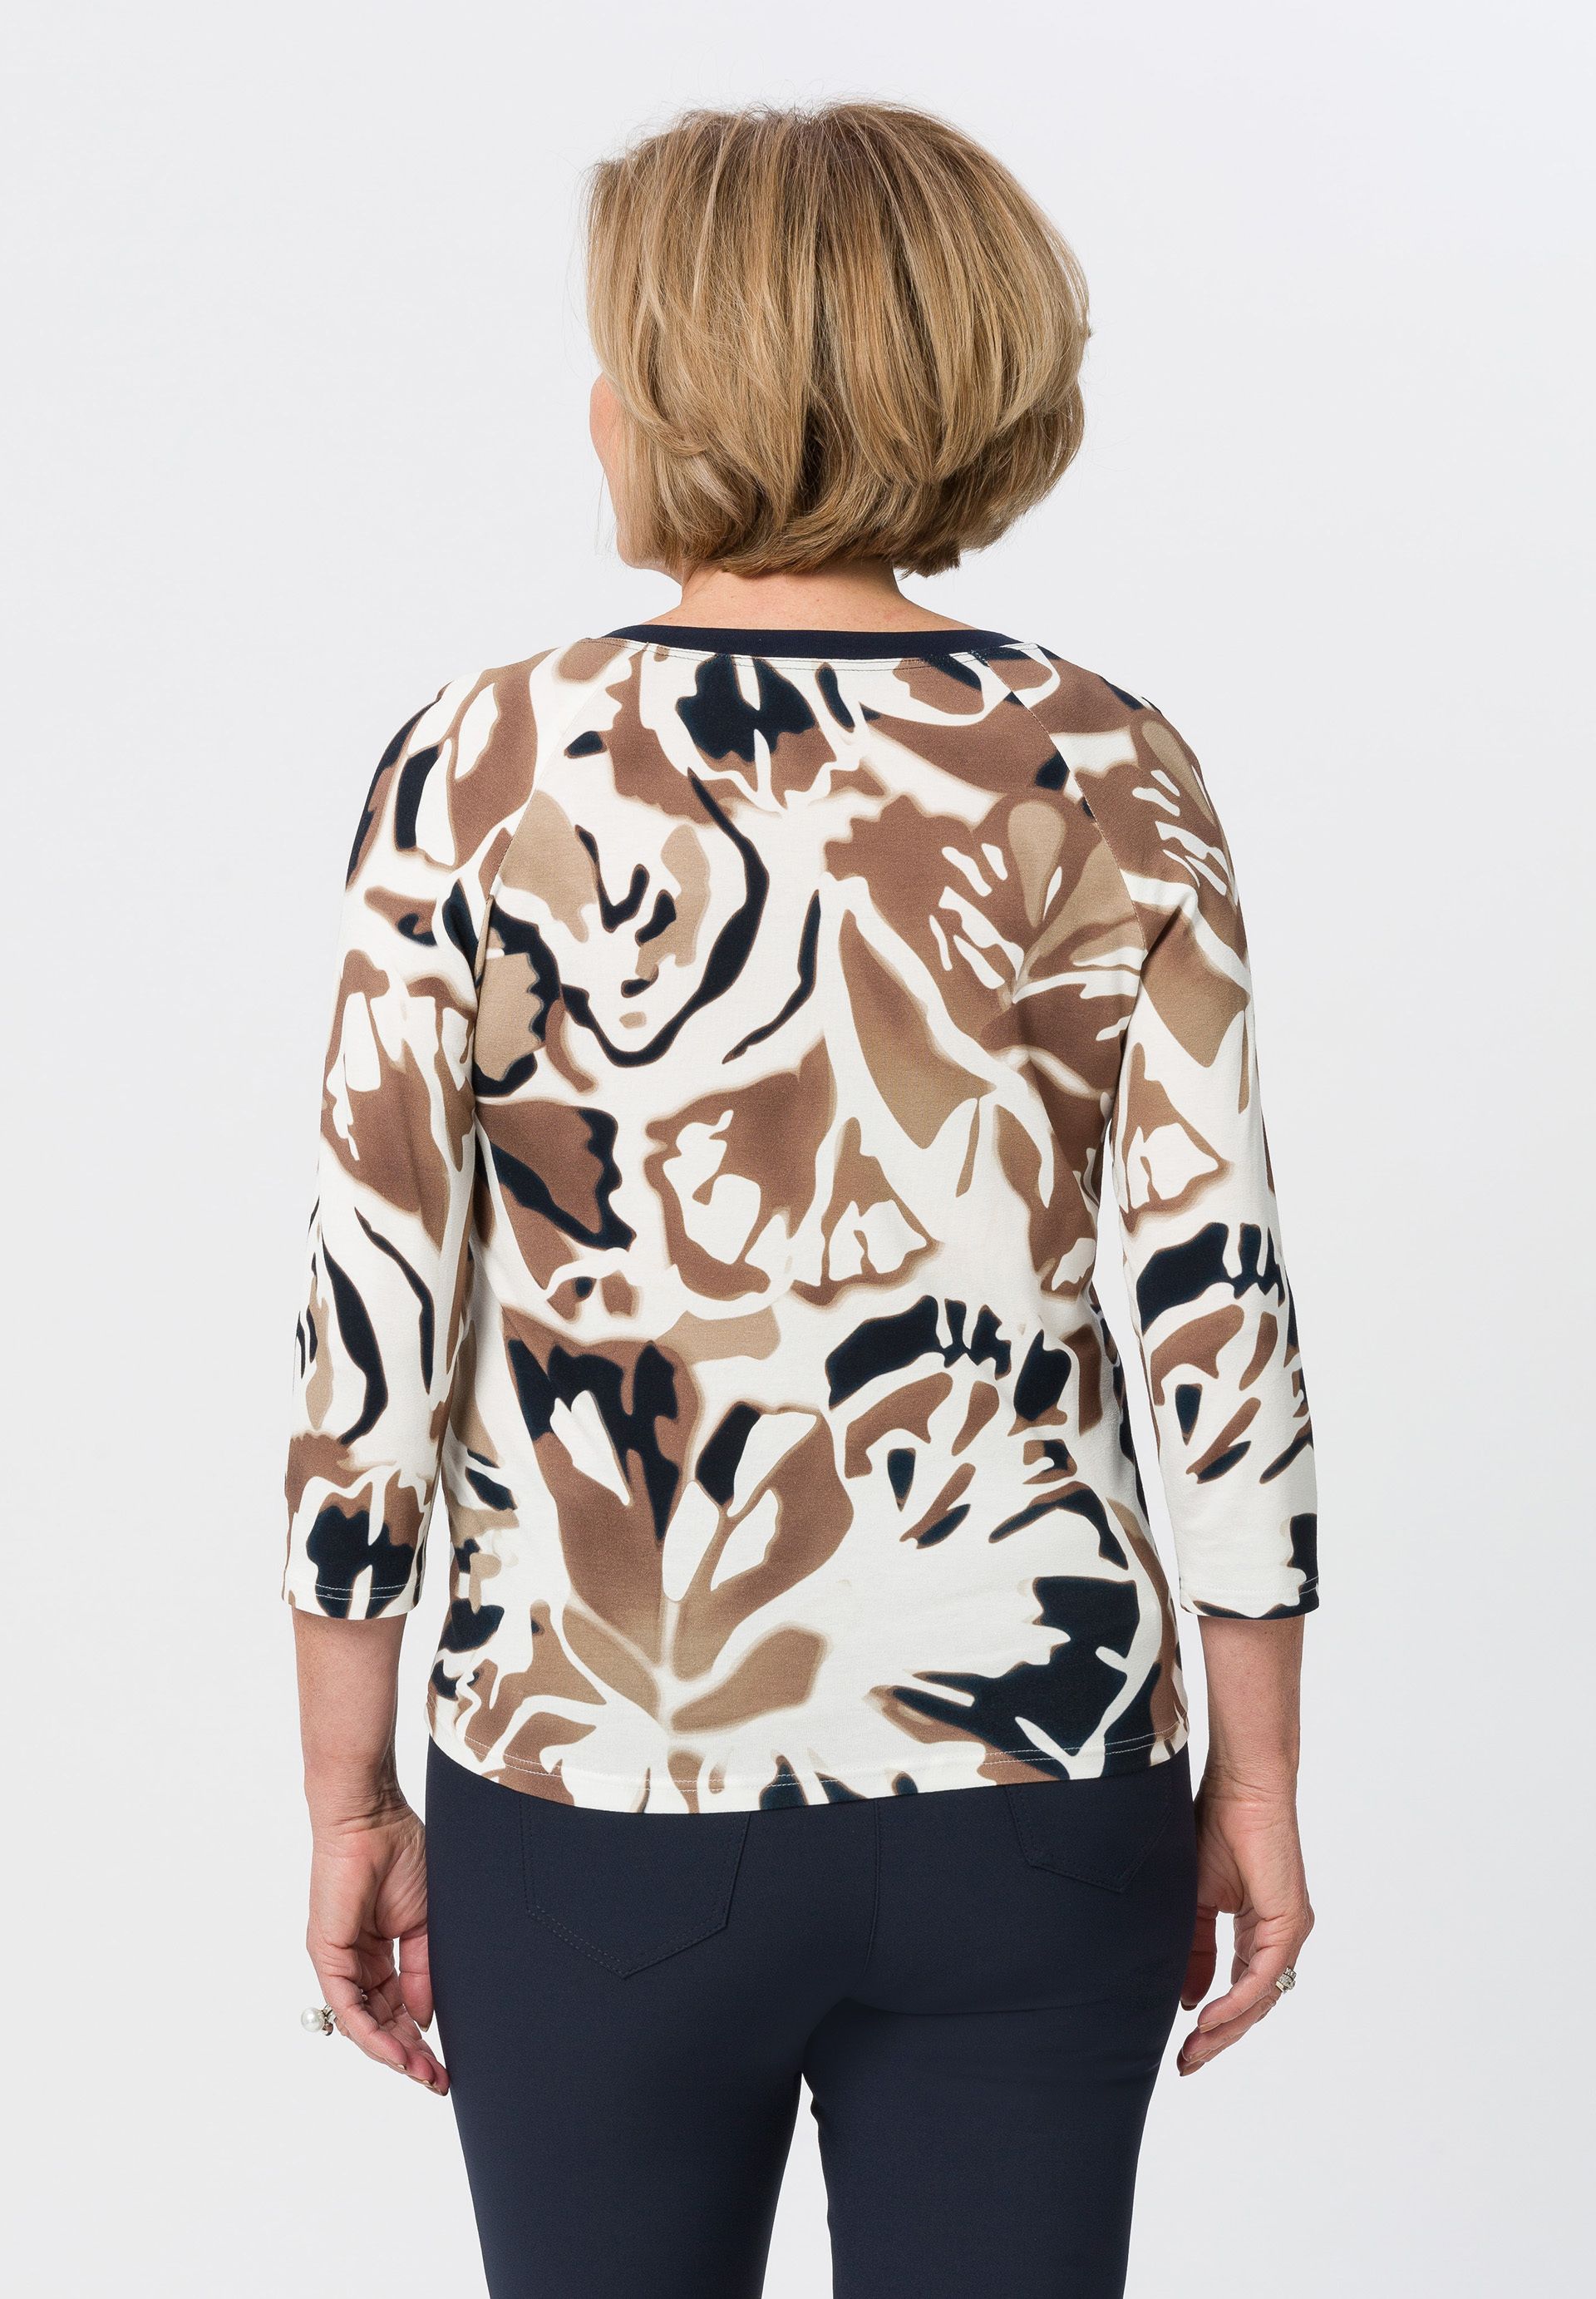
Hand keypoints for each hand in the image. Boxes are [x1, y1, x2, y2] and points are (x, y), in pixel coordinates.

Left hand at [306, 1797, 448, 2094]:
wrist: (372, 1818)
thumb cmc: (401, 1853)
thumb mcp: (425, 1923)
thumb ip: (423, 1971)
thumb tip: (425, 2017)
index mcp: (379, 1953)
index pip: (399, 2008)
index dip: (421, 2038)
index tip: (446, 2065)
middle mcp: (355, 1963)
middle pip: (381, 2023)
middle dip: (410, 2056)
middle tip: (437, 2081)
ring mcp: (339, 1961)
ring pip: (362, 2024)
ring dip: (393, 2053)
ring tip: (424, 2075)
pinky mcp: (327, 1955)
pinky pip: (347, 2007)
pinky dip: (372, 2034)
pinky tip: (397, 2053)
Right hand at [1177, 1775, 1312, 2074]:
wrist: (1240, 1789)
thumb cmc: (1216, 1828)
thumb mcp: (1194, 1900)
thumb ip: (1195, 1950)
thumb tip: (1190, 2000)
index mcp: (1258, 1931)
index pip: (1239, 1991)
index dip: (1213, 2023)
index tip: (1183, 2048)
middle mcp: (1278, 1938)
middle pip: (1252, 2006)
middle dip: (1218, 2039)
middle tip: (1186, 2063)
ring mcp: (1287, 1933)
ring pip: (1261, 2000)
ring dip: (1226, 2029)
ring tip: (1194, 2050)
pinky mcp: (1288, 1924)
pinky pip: (1264, 1978)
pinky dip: (1237, 2002)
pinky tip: (1209, 2019)